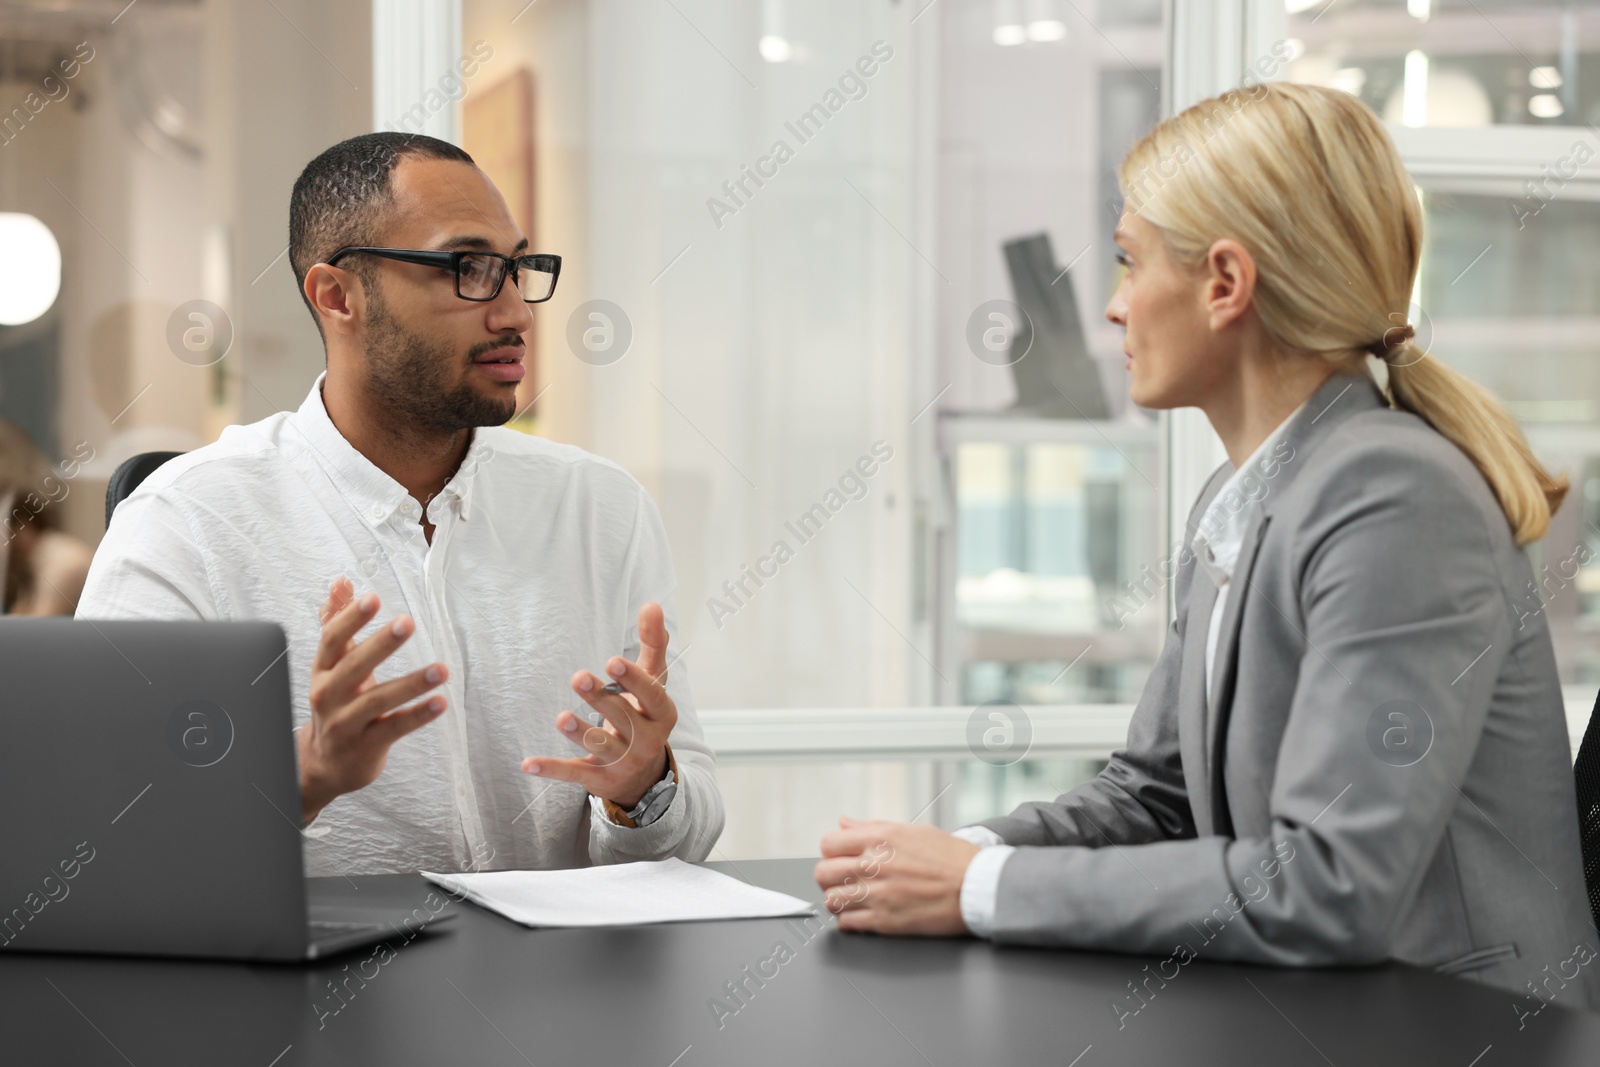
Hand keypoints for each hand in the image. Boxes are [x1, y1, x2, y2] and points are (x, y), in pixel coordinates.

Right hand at [296, 577, 449, 824]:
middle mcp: (329, 696)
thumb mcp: (331, 664)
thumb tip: (341, 582)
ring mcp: (346, 723)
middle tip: (406, 623)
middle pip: (353, 667)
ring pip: (377, 700)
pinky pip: (394, 728)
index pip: (331, 641)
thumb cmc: (335, 702)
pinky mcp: (366, 746)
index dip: (350, 619)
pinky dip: (418, 715)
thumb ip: (335, 621)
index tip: (373, 598)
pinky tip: (441, 702)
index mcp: (322, 670)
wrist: (324, 763)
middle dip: (380, 645)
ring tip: (441, 669)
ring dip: (411, 684)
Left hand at [522, 602, 676, 810]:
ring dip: (581, 733)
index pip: (651, 695)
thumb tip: (652, 604)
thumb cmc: (644, 714)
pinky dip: (552, 769)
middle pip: (622, 717)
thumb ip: (653, 644)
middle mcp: (647, 741)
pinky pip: (574, 774)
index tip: (612, 661)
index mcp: (662, 713)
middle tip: (578, 677)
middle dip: (600, 698)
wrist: (643, 773)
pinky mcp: (599, 779)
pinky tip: (528, 764)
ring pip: (601, 746)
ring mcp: (623, 762)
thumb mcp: (653, 681)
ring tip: (561, 718)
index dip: (632, 679)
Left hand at [813, 817, 980, 936]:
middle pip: (823, 872)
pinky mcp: (886, 921)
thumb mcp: (913, 831)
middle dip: (829, 877)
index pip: (829, 843)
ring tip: (851, 900)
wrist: (978, 887)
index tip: (839, 858)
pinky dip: (849, 921)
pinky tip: (862, 916)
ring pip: (831, 900)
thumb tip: (844, 822)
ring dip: (838, 900)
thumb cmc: (953, 858)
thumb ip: (873, 827)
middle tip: (842, 881)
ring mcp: (878, 894)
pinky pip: (847, 924)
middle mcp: (875, 864)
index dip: (831, 851)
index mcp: (880, 838)